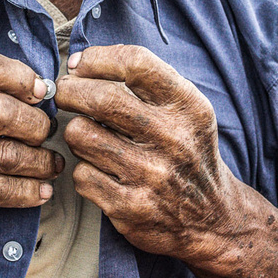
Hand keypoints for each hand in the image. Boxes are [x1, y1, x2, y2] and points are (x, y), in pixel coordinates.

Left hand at [54, 44, 241, 264]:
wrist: (211, 219)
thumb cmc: (186, 152)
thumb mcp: (185, 110)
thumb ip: (145, 81)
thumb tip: (80, 62)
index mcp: (187, 107)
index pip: (136, 64)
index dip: (97, 58)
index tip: (80, 64)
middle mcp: (173, 139)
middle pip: (100, 98)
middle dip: (70, 91)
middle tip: (65, 93)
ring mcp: (151, 175)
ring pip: (81, 135)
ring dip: (77, 132)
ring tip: (89, 136)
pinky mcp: (130, 207)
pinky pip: (81, 174)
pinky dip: (84, 169)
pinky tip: (100, 170)